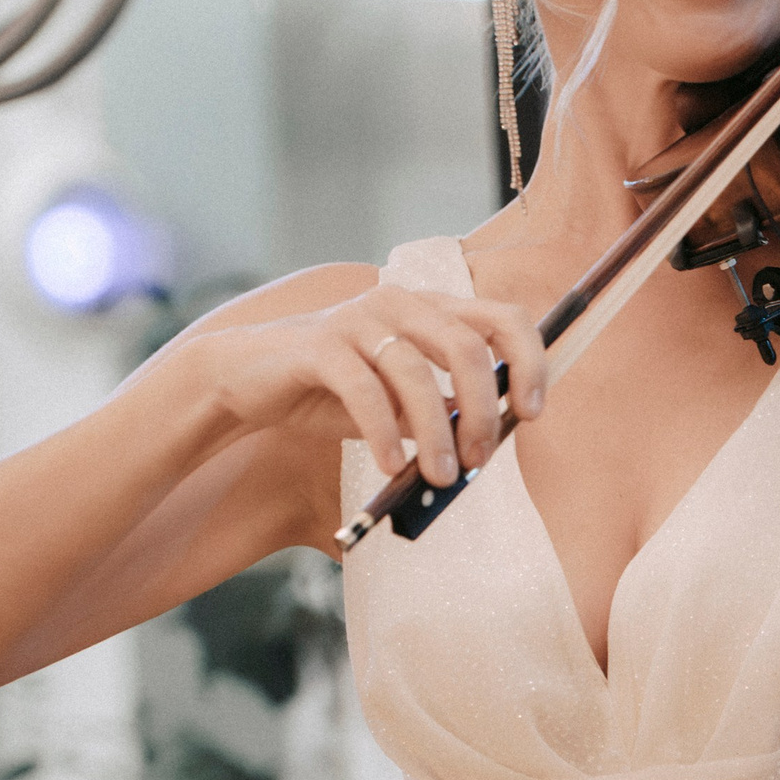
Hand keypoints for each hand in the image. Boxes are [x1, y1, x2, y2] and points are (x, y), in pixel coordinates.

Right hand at [179, 279, 547, 485]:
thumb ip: (440, 411)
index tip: (532, 413)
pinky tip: (390, 466)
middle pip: (467, 347)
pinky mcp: (320, 344)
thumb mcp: (398, 402)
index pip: (502, 317)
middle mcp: (400, 303)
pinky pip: (365, 391)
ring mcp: (358, 319)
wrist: (247, 380)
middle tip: (479, 459)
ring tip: (439, 477)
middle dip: (482, 410)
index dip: (529, 362)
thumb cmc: (332, 391)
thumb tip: (485, 445)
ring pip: (417, 374)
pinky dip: (385, 433)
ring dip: (435, 433)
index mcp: (430, 309)